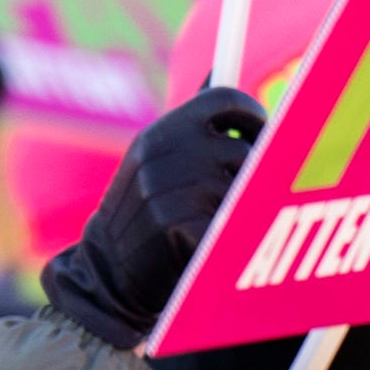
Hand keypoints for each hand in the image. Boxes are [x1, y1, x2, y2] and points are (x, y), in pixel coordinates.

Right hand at [42, 86, 262, 348]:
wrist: (107, 272)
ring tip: (209, 224)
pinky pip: (235, 224)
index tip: (263, 129)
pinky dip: (229, 237)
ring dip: (239, 208)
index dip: (252, 114)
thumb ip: (192, 136)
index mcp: (159, 135)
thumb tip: (238, 97)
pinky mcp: (182, 229)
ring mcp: (171, 193)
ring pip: (245, 189)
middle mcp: (164, 157)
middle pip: (244, 149)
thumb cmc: (144, 216)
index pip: (223, 100)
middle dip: (250, 173)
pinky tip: (203, 246)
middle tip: (240, 192)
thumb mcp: (156, 165)